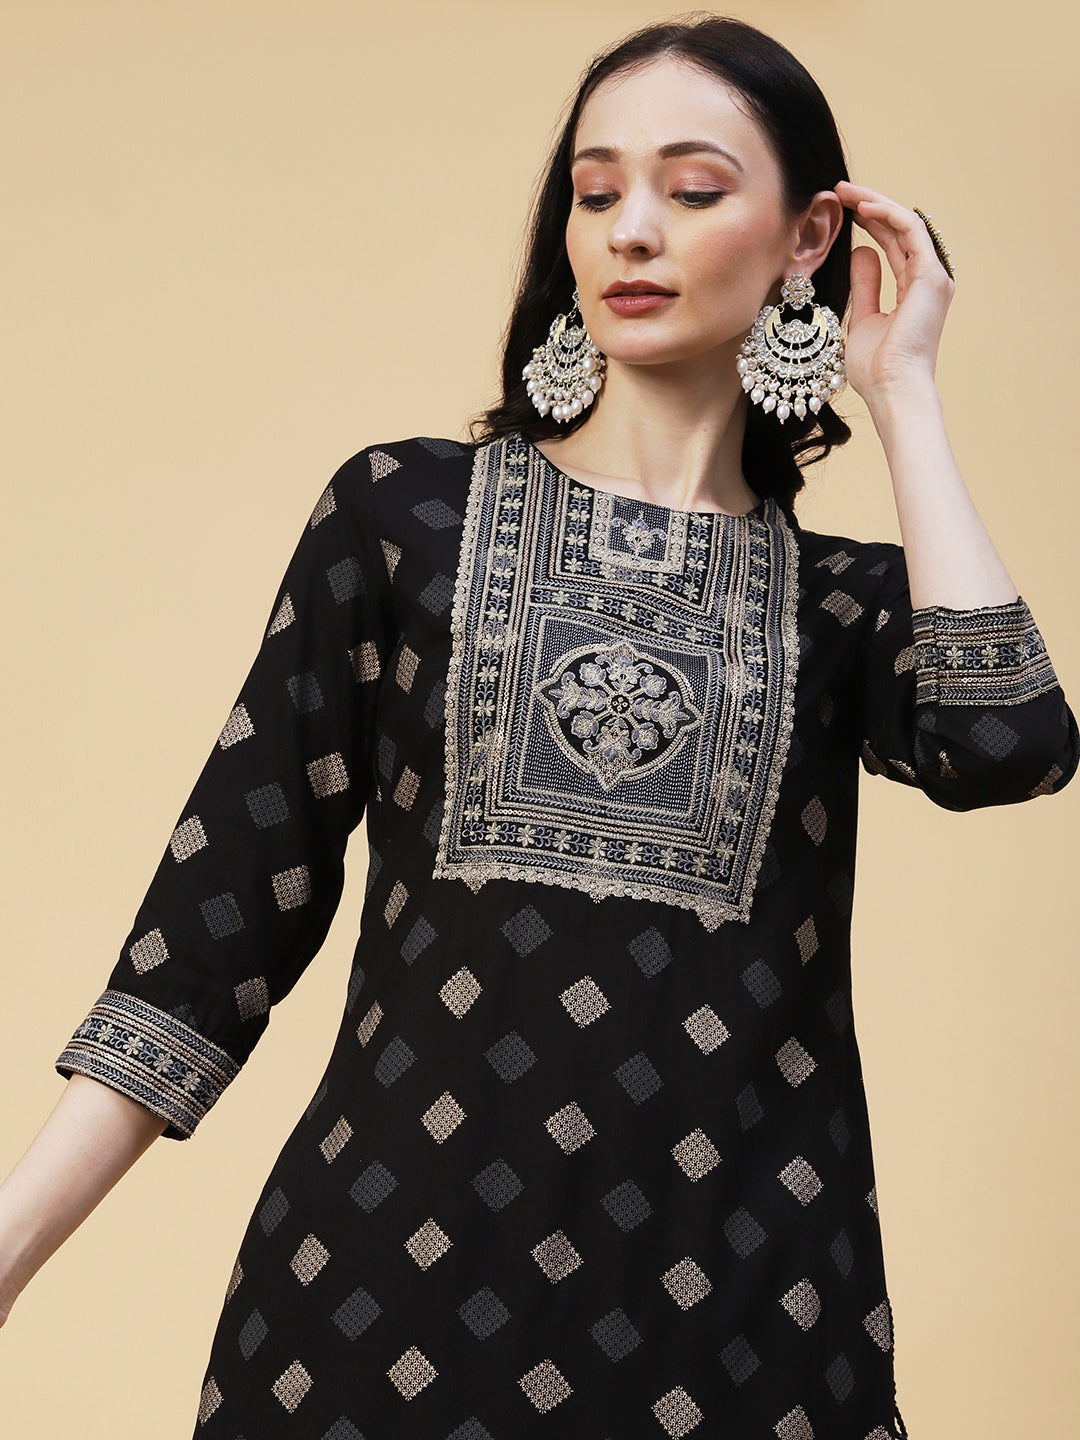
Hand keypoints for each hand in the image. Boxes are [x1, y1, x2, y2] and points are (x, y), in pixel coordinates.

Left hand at [832, 180, 955, 403]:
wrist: (892, 389)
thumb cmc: (877, 368)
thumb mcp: (862, 318)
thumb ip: (865, 285)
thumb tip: (862, 252)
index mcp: (914, 290)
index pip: (893, 244)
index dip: (869, 222)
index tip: (843, 210)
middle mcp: (928, 279)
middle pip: (899, 230)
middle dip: (869, 206)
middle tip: (840, 190)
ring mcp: (933, 276)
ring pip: (906, 224)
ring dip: (876, 203)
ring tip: (846, 191)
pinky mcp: (931, 275)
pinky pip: (911, 231)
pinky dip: (887, 214)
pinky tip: (863, 206)